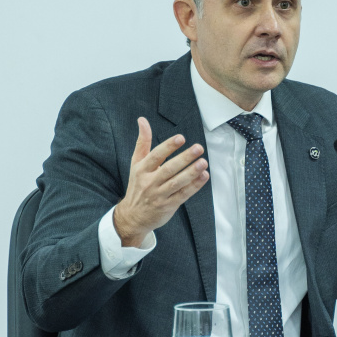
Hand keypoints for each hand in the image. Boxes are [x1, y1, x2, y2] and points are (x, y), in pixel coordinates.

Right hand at [113, 117, 208, 246]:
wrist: (133, 216)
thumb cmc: (137, 186)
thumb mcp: (136, 163)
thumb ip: (142, 142)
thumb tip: (142, 120)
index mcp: (142, 170)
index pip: (156, 156)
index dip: (168, 147)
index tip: (181, 138)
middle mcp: (150, 182)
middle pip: (168, 169)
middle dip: (184, 158)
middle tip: (198, 148)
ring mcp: (159, 195)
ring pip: (177, 183)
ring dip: (191, 172)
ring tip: (203, 162)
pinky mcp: (168, 206)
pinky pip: (183, 194)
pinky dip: (194, 186)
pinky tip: (204, 176)